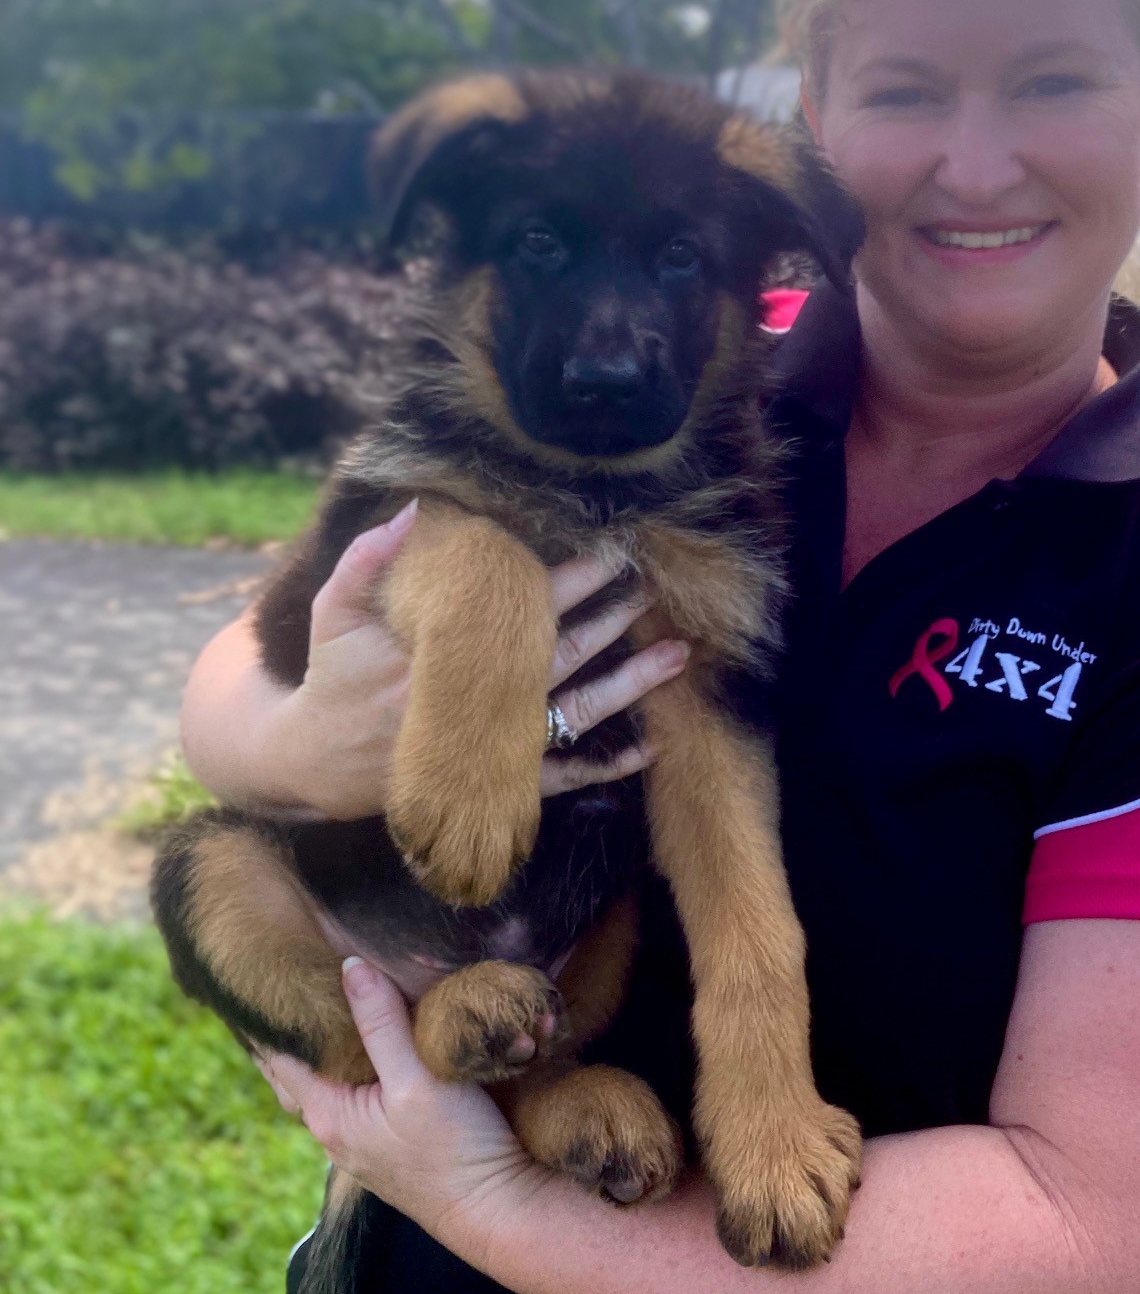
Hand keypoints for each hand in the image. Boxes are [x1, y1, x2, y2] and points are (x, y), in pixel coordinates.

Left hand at [257, 959, 538, 1250]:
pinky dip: (357, 1059)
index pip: (280, 1053)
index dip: (277, 1012)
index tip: (279, 971)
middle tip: (304, 974)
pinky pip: (358, 1089)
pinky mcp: (388, 1138)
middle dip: (299, 1025)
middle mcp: (334, 1128)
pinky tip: (376, 1037)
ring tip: (336, 995)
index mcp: (328, 1113)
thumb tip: (349, 966)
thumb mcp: (418, 1078)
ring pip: (331, 1077)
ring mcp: (360, 1137)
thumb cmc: (456, 1147)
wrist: (495, 1207)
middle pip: (301, 1066)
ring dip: (331, 1042)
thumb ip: (381, 1024)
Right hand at [273, 512, 688, 819]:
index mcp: (443, 654)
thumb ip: (366, 560)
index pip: (520, 610)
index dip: (569, 580)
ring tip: (677, 657)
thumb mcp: (332, 613)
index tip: (610, 552)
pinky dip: (604, 766)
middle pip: (560, 653)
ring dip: (629, 686)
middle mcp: (477, 701)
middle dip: (612, 617)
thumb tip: (411, 510)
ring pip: (573, 712)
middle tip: (656, 587)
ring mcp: (489, 747)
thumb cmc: (328, 679)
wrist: (310, 766)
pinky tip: (648, 748)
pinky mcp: (491, 784)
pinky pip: (558, 778)